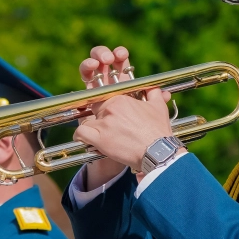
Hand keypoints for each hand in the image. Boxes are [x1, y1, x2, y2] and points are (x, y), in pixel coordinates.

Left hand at [73, 45, 176, 173]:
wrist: (158, 151)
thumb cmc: (159, 130)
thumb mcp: (158, 106)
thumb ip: (153, 93)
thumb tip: (154, 87)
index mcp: (121, 99)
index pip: (104, 97)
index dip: (105, 107)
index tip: (109, 114)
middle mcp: (110, 108)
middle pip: (95, 109)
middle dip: (99, 118)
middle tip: (108, 129)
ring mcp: (104, 123)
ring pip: (86, 121)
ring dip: (90, 128)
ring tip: (97, 136)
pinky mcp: (99, 139)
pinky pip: (80, 133)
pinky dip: (80, 137)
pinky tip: (85, 140)